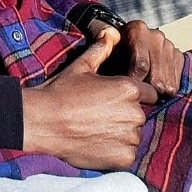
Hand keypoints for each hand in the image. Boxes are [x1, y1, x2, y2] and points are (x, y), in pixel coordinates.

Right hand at [22, 28, 158, 170]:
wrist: (44, 122)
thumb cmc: (62, 91)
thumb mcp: (81, 66)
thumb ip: (101, 49)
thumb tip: (111, 32)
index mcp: (129, 88)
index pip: (148, 92)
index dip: (132, 94)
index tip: (114, 97)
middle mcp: (134, 113)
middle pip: (139, 114)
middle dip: (125, 113)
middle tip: (100, 113)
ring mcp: (130, 138)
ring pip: (134, 134)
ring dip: (122, 132)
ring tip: (96, 128)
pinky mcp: (124, 159)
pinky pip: (128, 153)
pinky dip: (116, 150)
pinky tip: (97, 142)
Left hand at [91, 19, 183, 96]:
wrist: (123, 46)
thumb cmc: (108, 50)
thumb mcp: (100, 44)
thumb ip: (100, 41)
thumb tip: (107, 34)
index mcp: (137, 29)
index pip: (141, 64)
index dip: (132, 82)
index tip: (124, 90)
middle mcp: (155, 35)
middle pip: (156, 77)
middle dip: (144, 92)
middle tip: (134, 100)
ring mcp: (168, 46)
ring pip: (167, 83)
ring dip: (155, 94)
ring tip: (142, 96)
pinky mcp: (178, 57)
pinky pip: (175, 84)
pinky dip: (164, 93)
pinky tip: (152, 91)